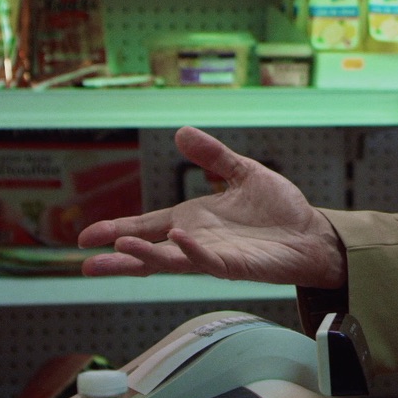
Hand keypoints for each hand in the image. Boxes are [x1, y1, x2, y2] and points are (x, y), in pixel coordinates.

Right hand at [77, 127, 346, 288]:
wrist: (312, 233)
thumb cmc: (279, 209)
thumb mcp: (242, 173)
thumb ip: (213, 156)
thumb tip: (181, 132)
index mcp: (193, 220)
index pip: (147, 225)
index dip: (117, 229)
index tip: (86, 237)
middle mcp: (196, 241)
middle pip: (149, 251)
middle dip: (118, 257)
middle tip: (85, 262)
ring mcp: (213, 255)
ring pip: (171, 260)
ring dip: (146, 256)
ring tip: (120, 247)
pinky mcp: (235, 265)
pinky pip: (208, 260)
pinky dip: (192, 251)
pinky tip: (178, 238)